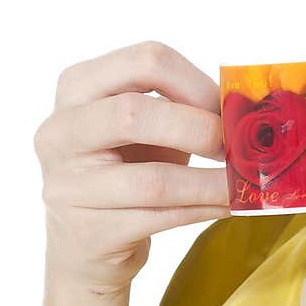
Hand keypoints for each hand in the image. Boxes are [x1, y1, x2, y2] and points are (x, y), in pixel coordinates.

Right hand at [34, 39, 231, 295]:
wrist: (84, 245)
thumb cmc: (124, 169)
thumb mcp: (143, 127)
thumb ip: (179, 106)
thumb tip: (246, 107)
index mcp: (77, 88)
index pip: (144, 61)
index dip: (196, 83)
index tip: (227, 107)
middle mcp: (59, 132)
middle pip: (133, 114)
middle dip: (199, 128)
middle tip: (235, 146)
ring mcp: (67, 186)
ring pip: (153, 180)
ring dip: (212, 183)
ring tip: (245, 183)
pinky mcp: (88, 233)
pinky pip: (159, 218)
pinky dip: (203, 210)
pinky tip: (229, 206)